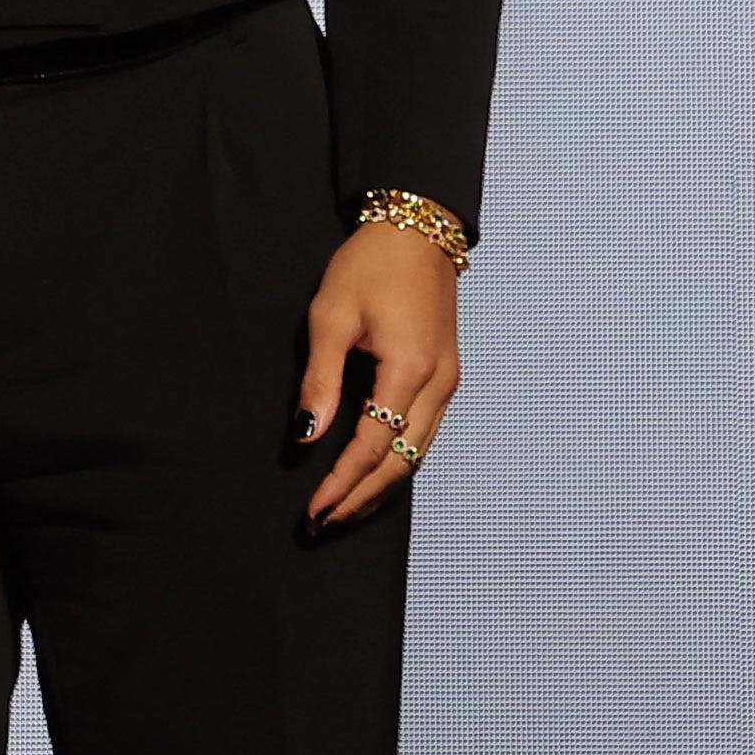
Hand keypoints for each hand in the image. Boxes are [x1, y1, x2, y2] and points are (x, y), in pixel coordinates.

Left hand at [295, 219, 462, 528]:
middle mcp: (438, 386)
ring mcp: (447, 383)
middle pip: (401, 463)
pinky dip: (396, 461)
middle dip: (362, 498)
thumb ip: (320, 381)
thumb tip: (307, 435)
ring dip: (380, 486)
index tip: (313, 508)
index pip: (373, 446)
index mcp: (409, 370)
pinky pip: (422, 434)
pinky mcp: (445, 377)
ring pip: (417, 454)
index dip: (342, 483)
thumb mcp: (331, 317)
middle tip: (323, 523)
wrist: (416, 231)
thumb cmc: (369, 265)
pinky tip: (371, 475)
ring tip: (343, 510)